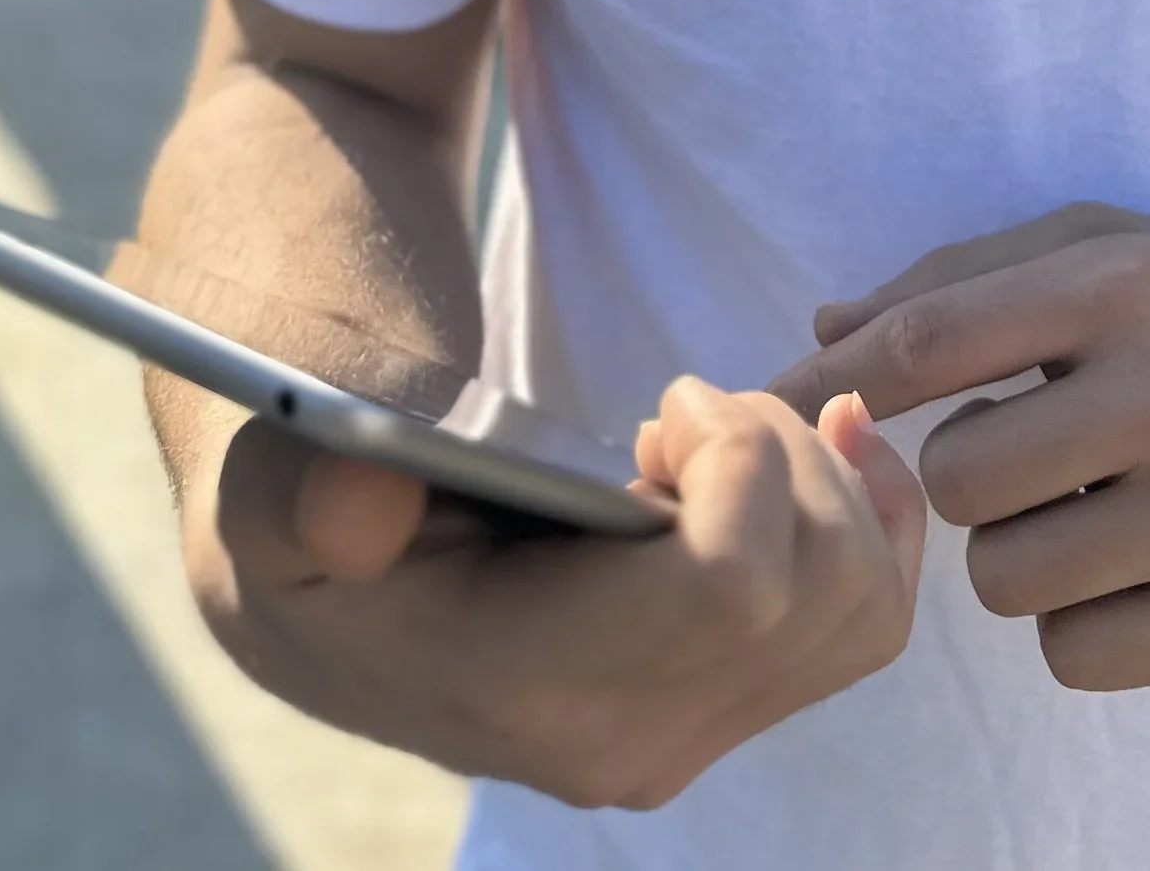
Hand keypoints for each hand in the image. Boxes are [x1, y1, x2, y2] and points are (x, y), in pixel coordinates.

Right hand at [166, 373, 924, 805]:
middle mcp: (622, 742)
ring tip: (715, 439)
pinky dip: (872, 515)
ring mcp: (684, 738)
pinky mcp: (726, 711)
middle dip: (784, 449)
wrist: (336, 601)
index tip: (666, 406)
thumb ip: (311, 493)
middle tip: (686, 409)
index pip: (733, 581)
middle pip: (821, 583)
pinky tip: (812, 447)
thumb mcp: (277, 490)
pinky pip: (867, 622)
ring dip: (825, 480)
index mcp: (521, 687)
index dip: (737, 457)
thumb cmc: (309, 515)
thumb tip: (362, 501)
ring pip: (863, 604)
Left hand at [770, 206, 1149, 691]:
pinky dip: (1078, 621)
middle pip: (961, 481)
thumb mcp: (1103, 246)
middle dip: (969, 473)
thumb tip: (822, 339)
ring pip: (1007, 581)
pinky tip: (1132, 563)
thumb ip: (959, 282)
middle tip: (1030, 453)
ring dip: (1020, 552)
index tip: (782, 411)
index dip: (838, 385)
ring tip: (1088, 506)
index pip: (931, 343)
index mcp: (1123, 288)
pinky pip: (1074, 657)